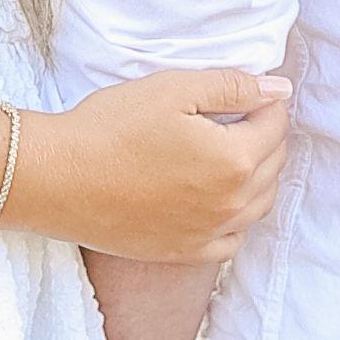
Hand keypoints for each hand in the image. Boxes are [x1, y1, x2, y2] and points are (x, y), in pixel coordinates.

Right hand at [28, 66, 293, 257]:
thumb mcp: (175, 88)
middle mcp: (232, 204)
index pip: (276, 123)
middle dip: (264, 133)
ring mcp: (210, 234)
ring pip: (260, 202)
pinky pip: (233, 238)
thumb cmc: (113, 127)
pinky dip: (237, 215)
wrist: (59, 179)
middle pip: (273, 163)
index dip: (265, 100)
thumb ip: (234, 86)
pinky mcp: (186, 252)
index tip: (244, 90)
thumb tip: (280, 90)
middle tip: (235, 113)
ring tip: (229, 149)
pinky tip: (217, 196)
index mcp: (235, 160)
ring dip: (257, 173)